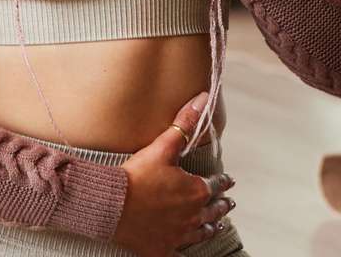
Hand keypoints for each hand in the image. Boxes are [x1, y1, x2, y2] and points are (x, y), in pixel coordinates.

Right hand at [114, 93, 235, 255]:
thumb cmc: (137, 176)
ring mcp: (179, 234)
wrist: (111, 205)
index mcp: (196, 191)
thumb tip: (203, 99)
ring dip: (211, 225)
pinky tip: (188, 243)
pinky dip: (188, 244)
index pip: (216, 185)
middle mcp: (193, 216)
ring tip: (216, 224)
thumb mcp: (162, 147)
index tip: (228, 180)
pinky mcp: (163, 248)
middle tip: (228, 202)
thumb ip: (184, 124)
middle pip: (213, 210)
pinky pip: (181, 248)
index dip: (223, 182)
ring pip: (202, 231)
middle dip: (221, 205)